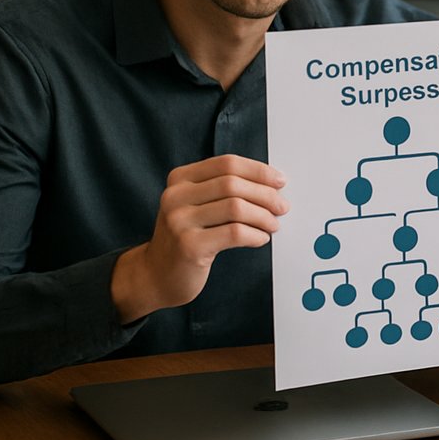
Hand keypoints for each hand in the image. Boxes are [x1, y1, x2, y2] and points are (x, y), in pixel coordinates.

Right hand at [111, 155, 288, 323]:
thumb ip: (223, 191)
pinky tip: (260, 239)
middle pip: (233, 184)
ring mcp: (179, 221)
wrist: (156, 275)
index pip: (226, 163)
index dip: (258, 170)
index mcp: (179, 179)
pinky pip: (234, 233)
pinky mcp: (189, 246)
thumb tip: (271, 185)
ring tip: (273, 225)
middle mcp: (175, 196)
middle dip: (265, 195)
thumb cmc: (186, 238)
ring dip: (263, 216)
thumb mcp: (196, 206)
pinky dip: (255, 235)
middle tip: (282, 207)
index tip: (279, 181)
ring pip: (236, 207)